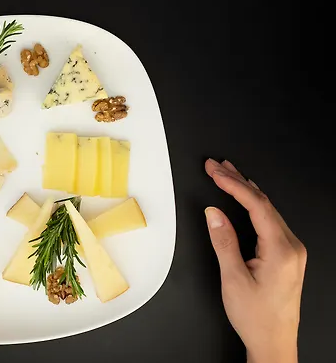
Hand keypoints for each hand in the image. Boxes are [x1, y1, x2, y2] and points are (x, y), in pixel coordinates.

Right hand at [204, 159, 305, 362]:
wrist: (274, 342)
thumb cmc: (256, 317)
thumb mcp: (233, 278)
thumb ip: (224, 242)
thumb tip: (214, 213)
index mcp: (282, 250)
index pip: (256, 205)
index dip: (233, 185)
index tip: (215, 171)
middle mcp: (292, 246)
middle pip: (264, 203)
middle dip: (237, 181)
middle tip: (214, 165)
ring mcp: (293, 250)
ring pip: (268, 210)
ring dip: (246, 190)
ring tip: (226, 173)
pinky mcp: (288, 255)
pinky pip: (271, 220)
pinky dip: (254, 205)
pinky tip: (246, 197)